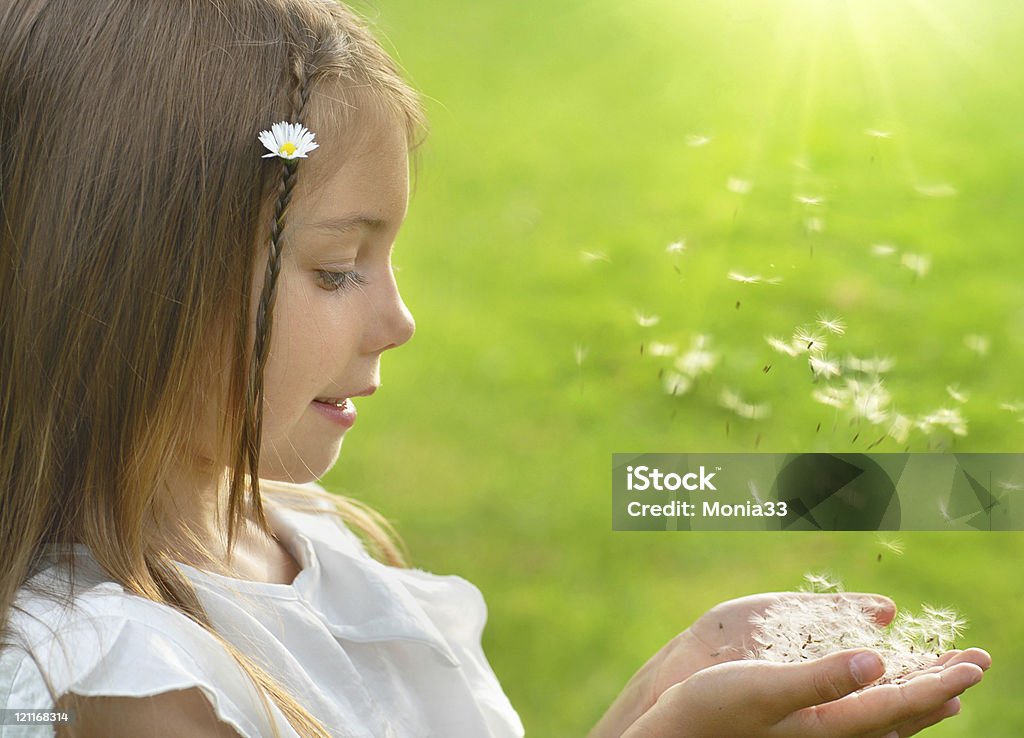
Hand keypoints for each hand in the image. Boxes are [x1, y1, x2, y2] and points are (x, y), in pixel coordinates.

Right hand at [621, 647, 987, 737]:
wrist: (674, 737)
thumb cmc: (711, 710)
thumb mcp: (763, 687)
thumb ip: (822, 677)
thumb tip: (880, 661)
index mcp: (829, 725)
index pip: (901, 703)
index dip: (942, 680)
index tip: (977, 662)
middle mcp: (831, 737)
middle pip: (904, 713)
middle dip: (943, 685)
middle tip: (978, 662)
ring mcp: (817, 737)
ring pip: (886, 720)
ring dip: (921, 697)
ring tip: (946, 685)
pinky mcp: (802, 732)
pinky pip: (862, 721)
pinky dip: (886, 705)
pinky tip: (882, 697)